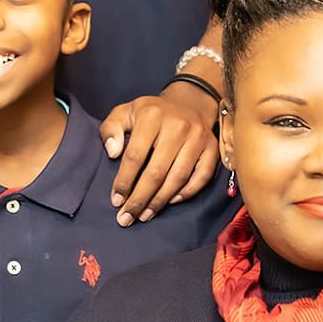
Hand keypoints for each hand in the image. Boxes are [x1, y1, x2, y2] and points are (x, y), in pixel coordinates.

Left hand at [99, 87, 219, 225]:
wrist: (188, 102)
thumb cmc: (151, 113)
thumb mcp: (126, 112)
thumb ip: (110, 129)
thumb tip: (112, 153)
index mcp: (151, 115)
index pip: (135, 155)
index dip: (124, 181)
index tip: (116, 200)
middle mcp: (177, 126)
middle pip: (156, 171)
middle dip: (140, 199)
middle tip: (127, 218)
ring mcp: (197, 137)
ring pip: (178, 177)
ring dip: (160, 201)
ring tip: (145, 215)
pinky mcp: (212, 148)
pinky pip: (201, 177)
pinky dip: (187, 193)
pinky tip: (170, 202)